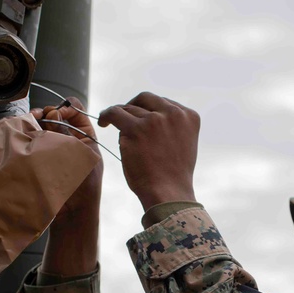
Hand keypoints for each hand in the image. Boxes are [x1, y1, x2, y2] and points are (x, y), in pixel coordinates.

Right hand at [31, 98, 102, 219]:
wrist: (71, 213)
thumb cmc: (84, 187)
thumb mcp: (82, 156)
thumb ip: (68, 134)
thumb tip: (54, 113)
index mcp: (85, 135)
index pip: (76, 111)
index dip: (65, 108)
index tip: (56, 115)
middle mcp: (68, 138)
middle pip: (55, 115)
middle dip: (46, 113)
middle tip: (38, 117)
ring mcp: (53, 147)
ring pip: (42, 126)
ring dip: (35, 122)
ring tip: (29, 123)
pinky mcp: (40, 156)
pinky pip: (33, 140)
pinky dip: (28, 134)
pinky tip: (24, 132)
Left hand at [97, 92, 199, 209]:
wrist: (168, 193)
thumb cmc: (173, 175)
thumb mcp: (183, 144)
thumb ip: (172, 127)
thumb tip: (152, 116)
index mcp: (189, 116)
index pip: (164, 103)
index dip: (150, 110)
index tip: (141, 117)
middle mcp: (174, 114)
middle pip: (147, 99)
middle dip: (134, 106)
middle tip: (124, 116)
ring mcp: (154, 120)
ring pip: (130, 109)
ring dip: (121, 117)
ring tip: (111, 124)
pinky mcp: (135, 128)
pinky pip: (115, 113)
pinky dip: (106, 115)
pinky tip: (103, 122)